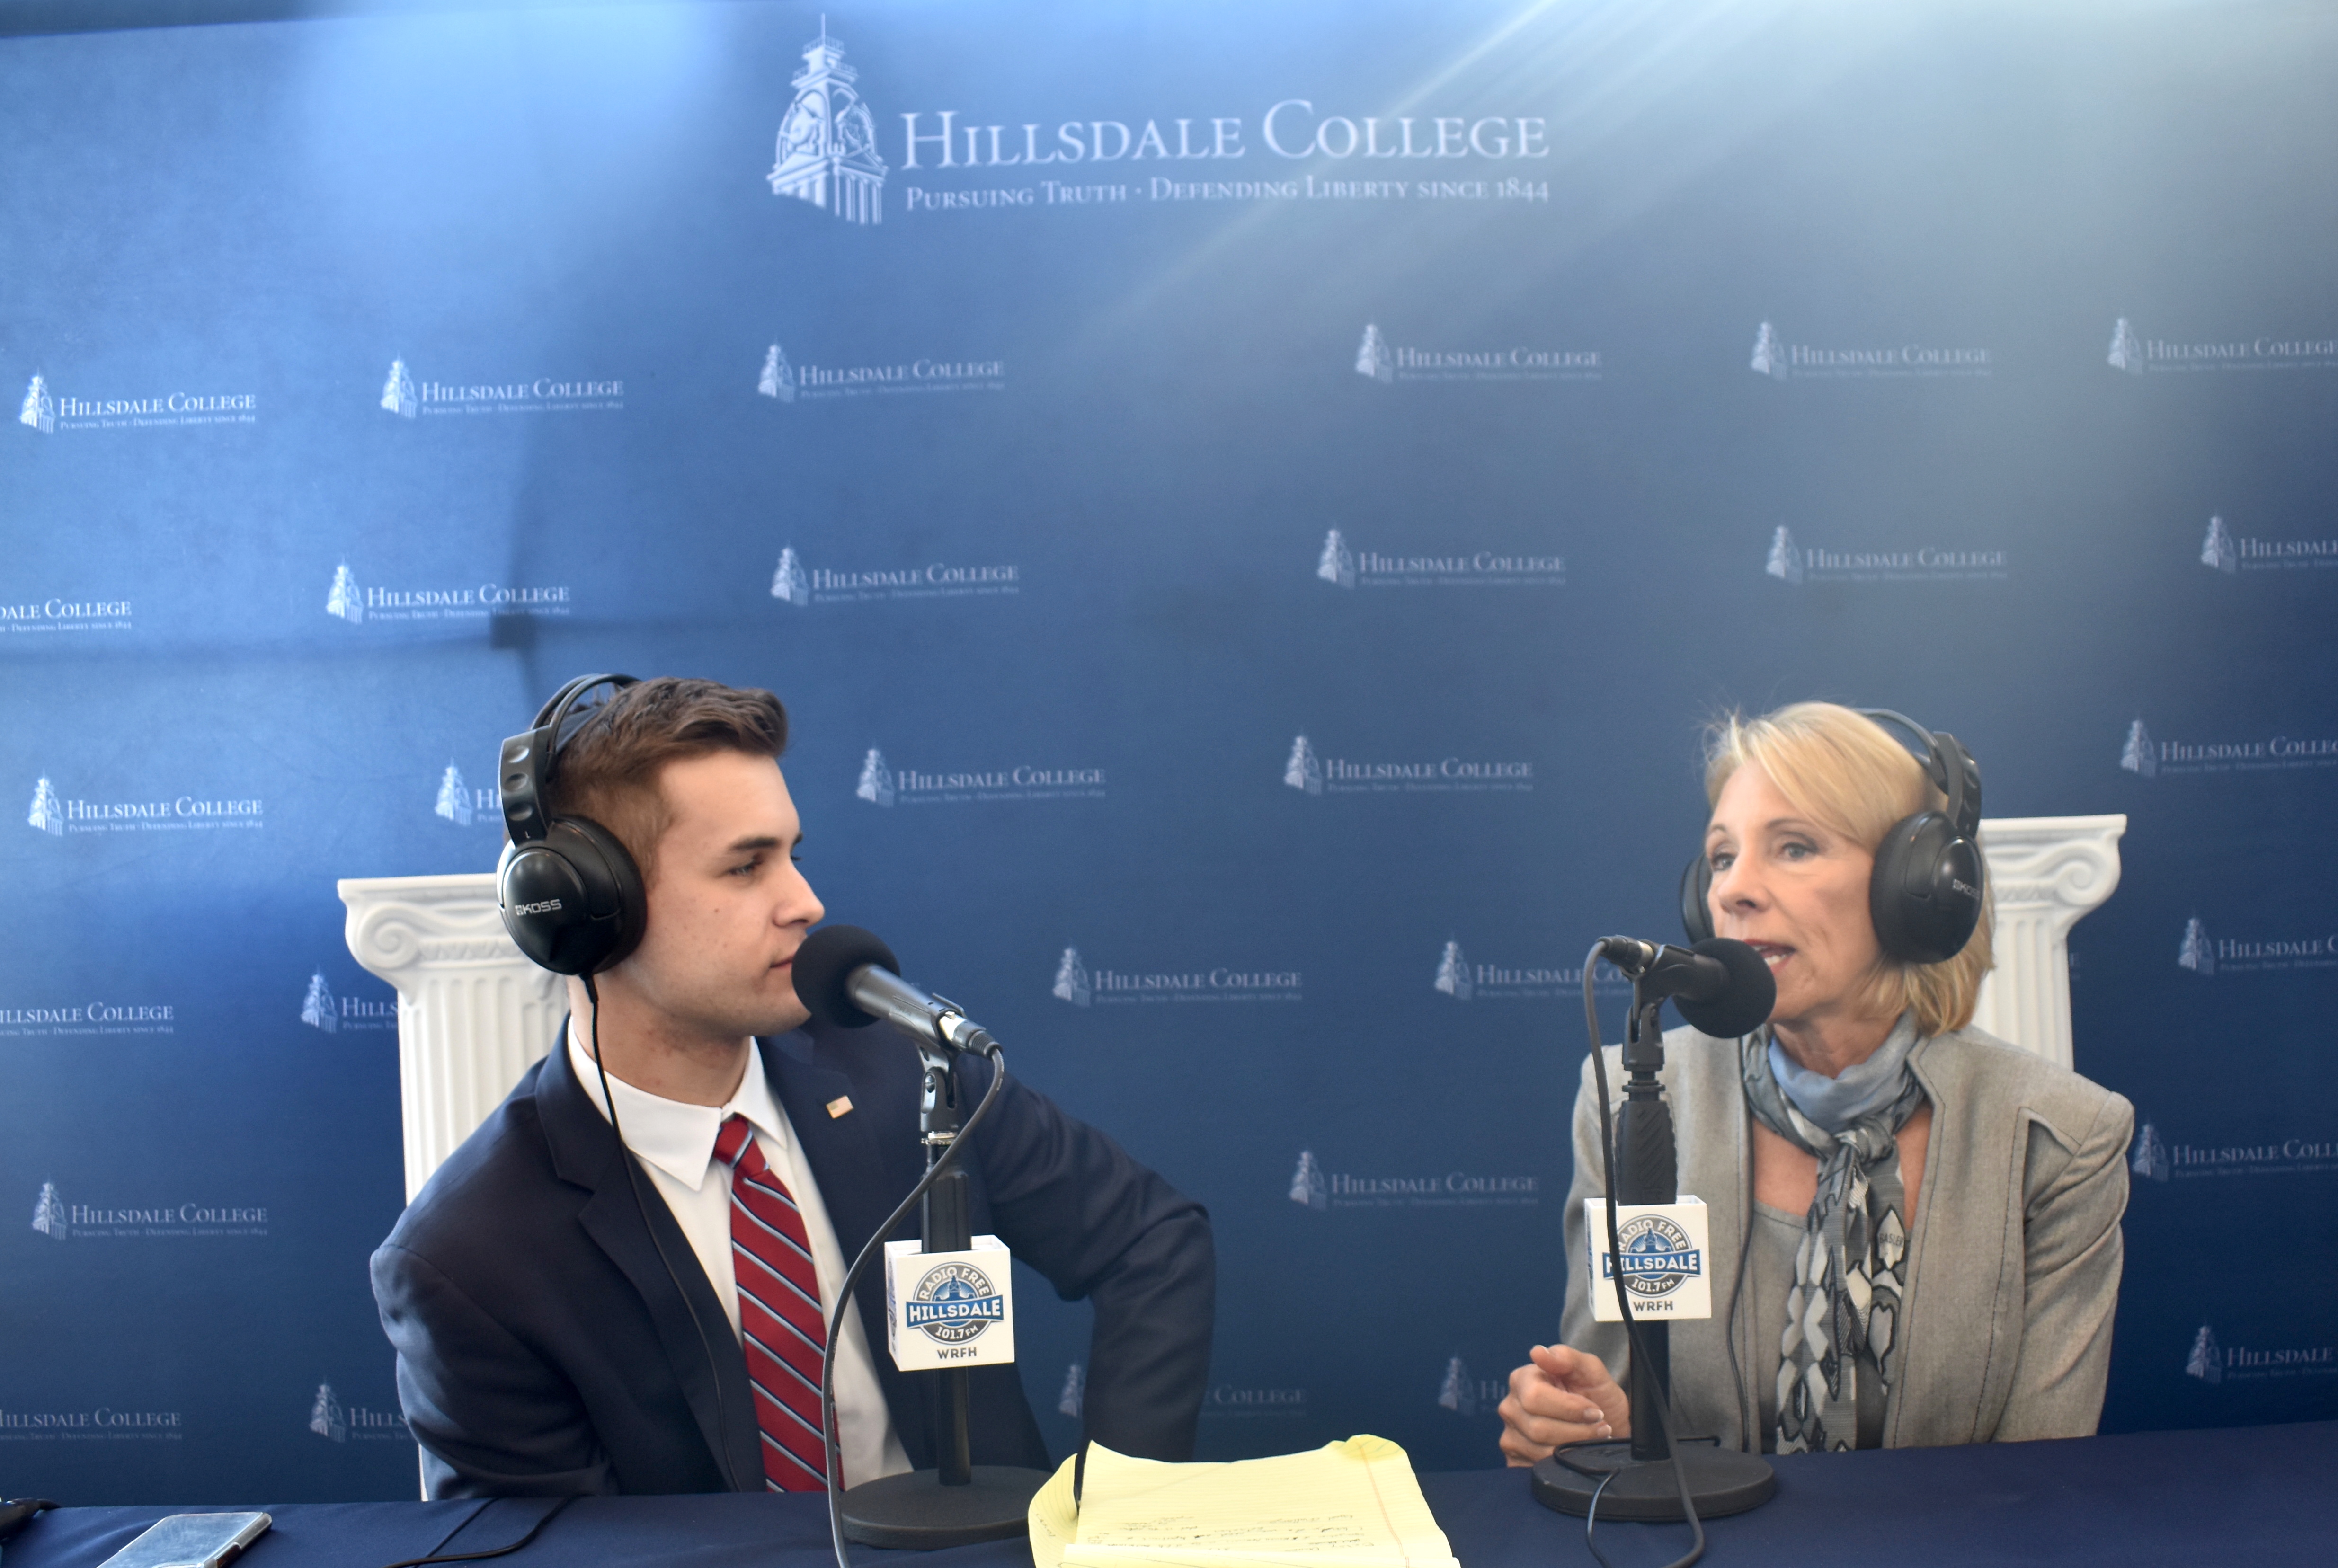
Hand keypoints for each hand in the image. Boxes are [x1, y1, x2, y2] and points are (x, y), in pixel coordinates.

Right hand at [1497, 1343, 1629, 1465]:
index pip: (1535, 1398)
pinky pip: (1536, 1469)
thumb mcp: (1591, 1371)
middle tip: (1599, 1427)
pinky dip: (1562, 1464)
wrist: (1606, 1426)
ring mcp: (1511, 1435)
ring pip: (1540, 1451)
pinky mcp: (1516, 1460)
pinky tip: (1573, 1453)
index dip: (1570, 1409)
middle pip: (1537, 1428)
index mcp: (1522, 1380)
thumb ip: (1567, 1357)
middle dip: (1577, 1431)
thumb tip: (1538, 1352)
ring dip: (1573, 1448)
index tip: (1595, 1411)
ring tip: (1591, 1438)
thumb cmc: (1597, 1396)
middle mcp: (1511, 1407)